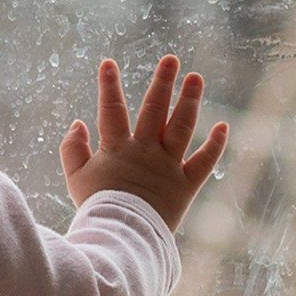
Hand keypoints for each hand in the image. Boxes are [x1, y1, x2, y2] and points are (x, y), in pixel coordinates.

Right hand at [60, 55, 227, 231]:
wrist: (121, 237)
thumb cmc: (96, 209)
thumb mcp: (75, 179)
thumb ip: (73, 149)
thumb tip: (78, 123)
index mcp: (117, 149)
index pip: (112, 110)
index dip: (109, 86)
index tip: (108, 63)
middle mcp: (145, 151)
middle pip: (154, 109)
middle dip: (162, 82)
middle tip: (171, 59)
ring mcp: (168, 166)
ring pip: (182, 126)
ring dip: (190, 100)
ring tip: (196, 77)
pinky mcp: (186, 185)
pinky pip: (205, 161)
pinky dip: (215, 144)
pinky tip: (223, 125)